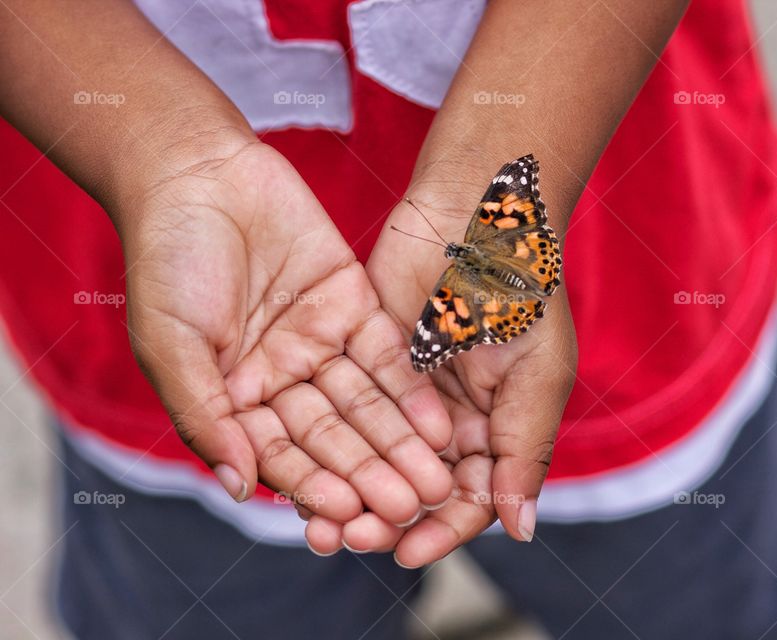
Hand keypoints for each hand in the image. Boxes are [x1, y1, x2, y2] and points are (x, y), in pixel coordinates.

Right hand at [119, 137, 453, 529]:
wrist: (197, 172)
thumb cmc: (166, 260)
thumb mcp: (171, 345)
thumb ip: (206, 416)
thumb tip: (240, 486)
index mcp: (235, 399)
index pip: (283, 456)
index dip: (318, 487)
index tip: (354, 517)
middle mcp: (283, 379)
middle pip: (335, 437)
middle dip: (373, 473)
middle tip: (412, 506)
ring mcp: (321, 343)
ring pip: (367, 404)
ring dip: (401, 443)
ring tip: (435, 480)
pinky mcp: (353, 304)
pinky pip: (387, 354)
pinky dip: (411, 390)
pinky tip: (437, 425)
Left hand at [304, 185, 576, 565]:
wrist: (477, 213)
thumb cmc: (524, 294)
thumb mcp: (537, 376)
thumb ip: (525, 451)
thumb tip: (522, 532)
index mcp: (499, 431)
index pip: (469, 499)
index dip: (439, 529)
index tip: (405, 550)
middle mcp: (452, 421)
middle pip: (413, 488)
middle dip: (382, 515)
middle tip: (348, 535)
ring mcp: (409, 394)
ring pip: (375, 460)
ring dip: (348, 490)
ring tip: (317, 519)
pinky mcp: (370, 362)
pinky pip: (347, 415)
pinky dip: (327, 444)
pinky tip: (298, 467)